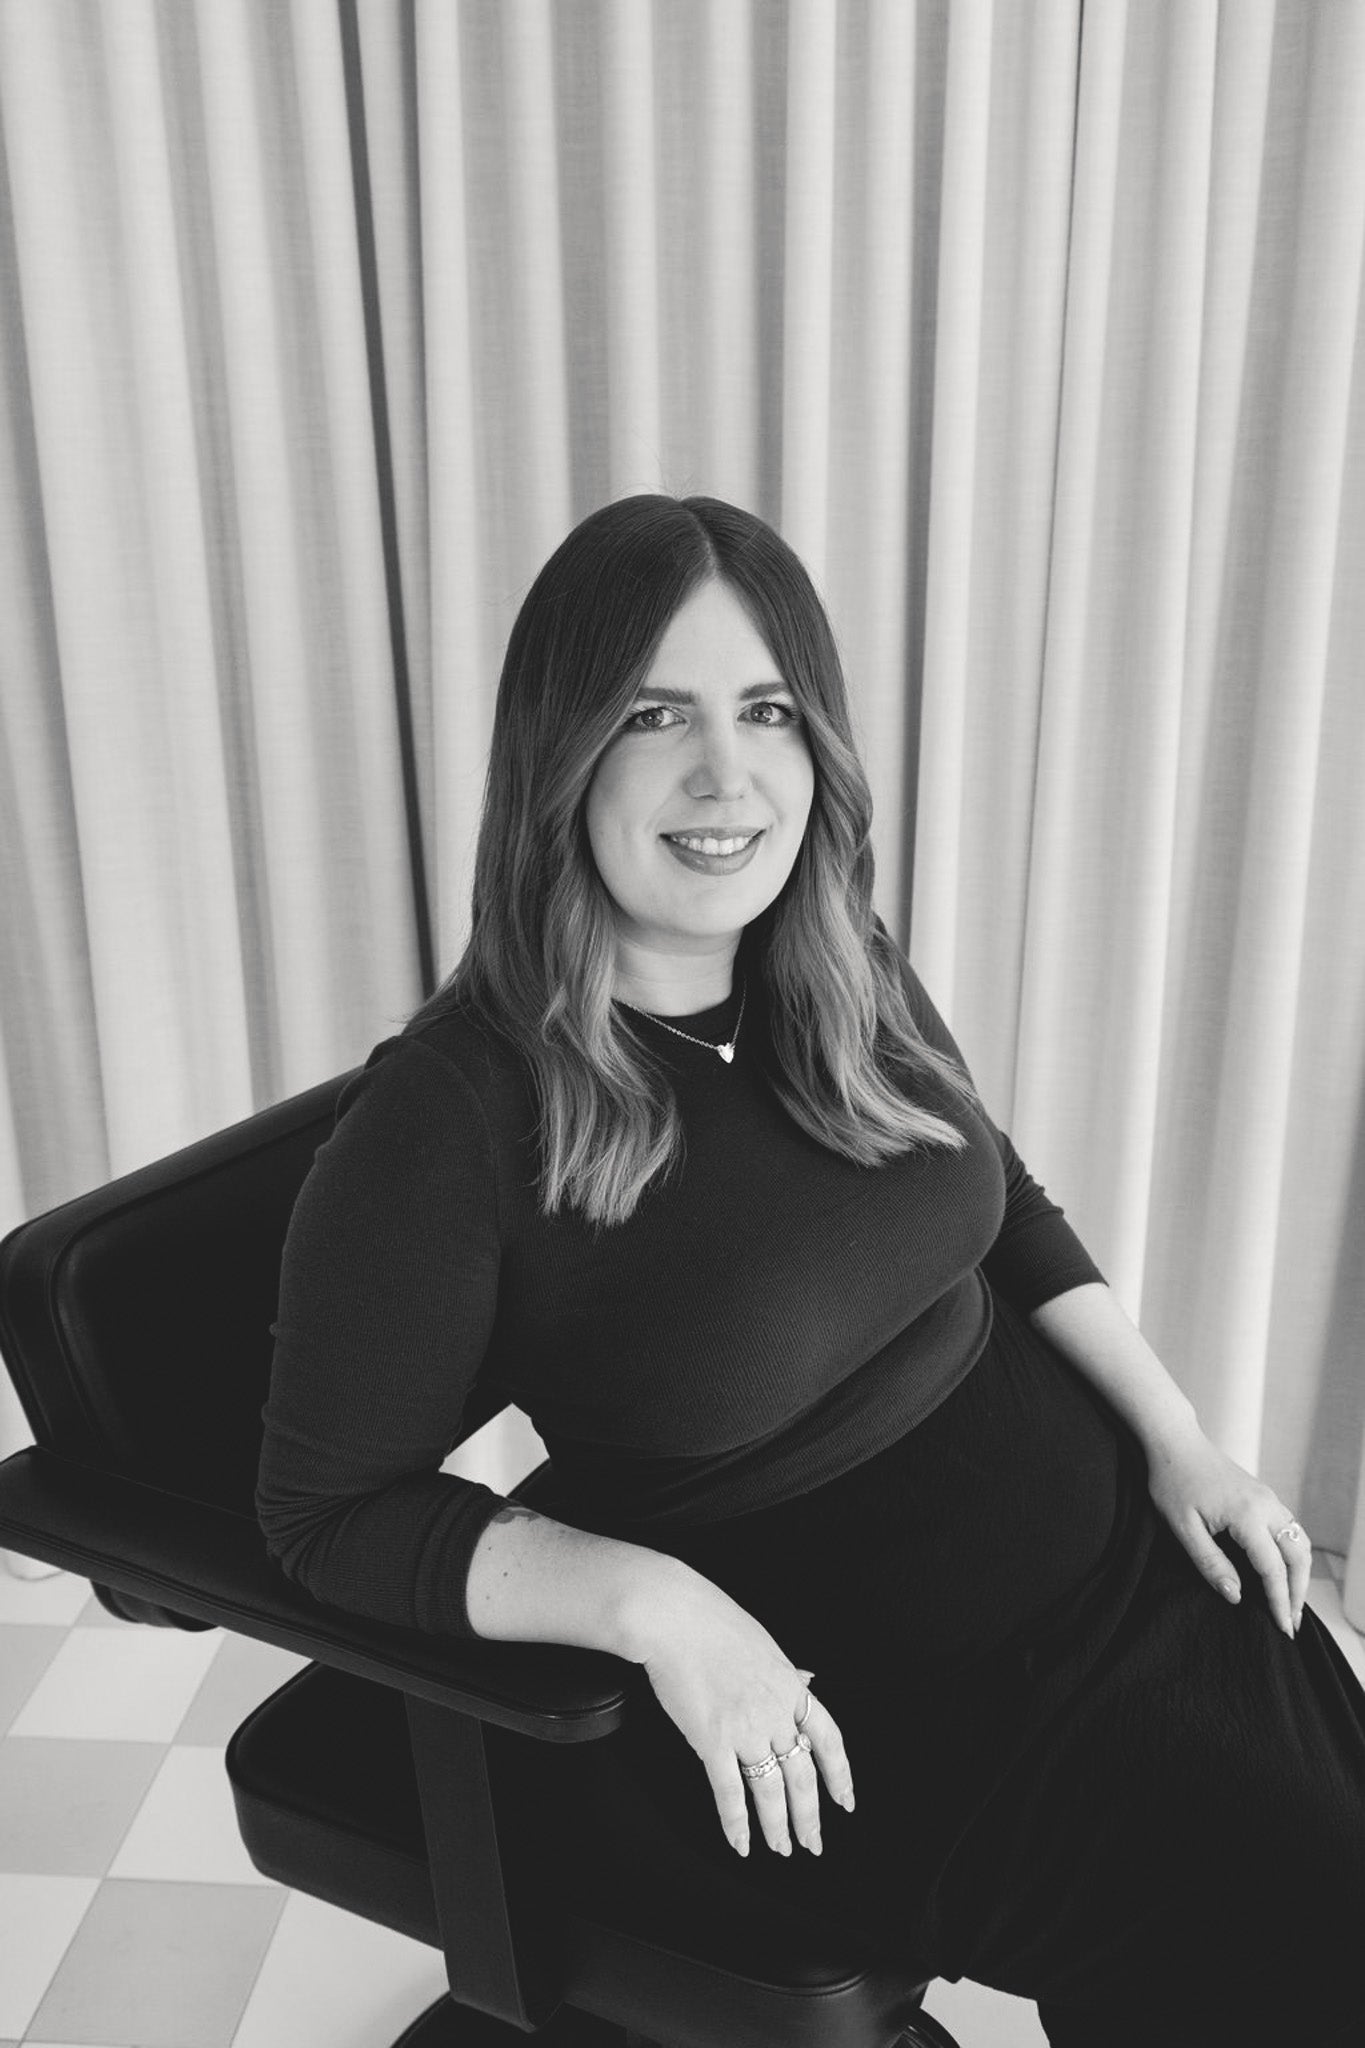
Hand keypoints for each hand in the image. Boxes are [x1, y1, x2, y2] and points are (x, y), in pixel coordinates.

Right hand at [635, 1566, 854, 1857]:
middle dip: (810, 1816)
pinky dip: (736, 1822)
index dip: (840, 1775)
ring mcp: (745, 1728)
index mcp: (791, 1687)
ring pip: (771, 1791)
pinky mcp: (711, 1740)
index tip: (845, 1801)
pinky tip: (740, 1841)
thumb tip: (809, 1678)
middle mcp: (774, 1712)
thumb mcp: (765, 1643)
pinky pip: (729, 1792)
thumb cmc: (712, 1623)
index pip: (829, 1740)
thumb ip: (788, 1671)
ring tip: (780, 1848)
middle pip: (803, 1775)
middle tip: (812, 1842)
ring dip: (777, 1826)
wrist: (675, 1617)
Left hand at [1144, 1419, 1310, 1637]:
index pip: (1273, 1569)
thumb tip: (1236, 1597)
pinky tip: (1281, 1571)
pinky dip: (1293, 1555)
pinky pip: (1290, 1529)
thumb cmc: (1172, 1482)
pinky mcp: (1264, 1495)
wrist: (1174, 1441)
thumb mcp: (1182, 1528)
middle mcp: (1266, 1505)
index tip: (1282, 1628)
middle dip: (1299, 1592)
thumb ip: (1210, 1564)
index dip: (1279, 1602)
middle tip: (1291, 1623)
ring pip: (1300, 1541)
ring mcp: (1268, 1498)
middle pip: (1299, 1556)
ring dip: (1300, 1574)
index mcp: (1247, 1515)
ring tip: (1290, 1603)